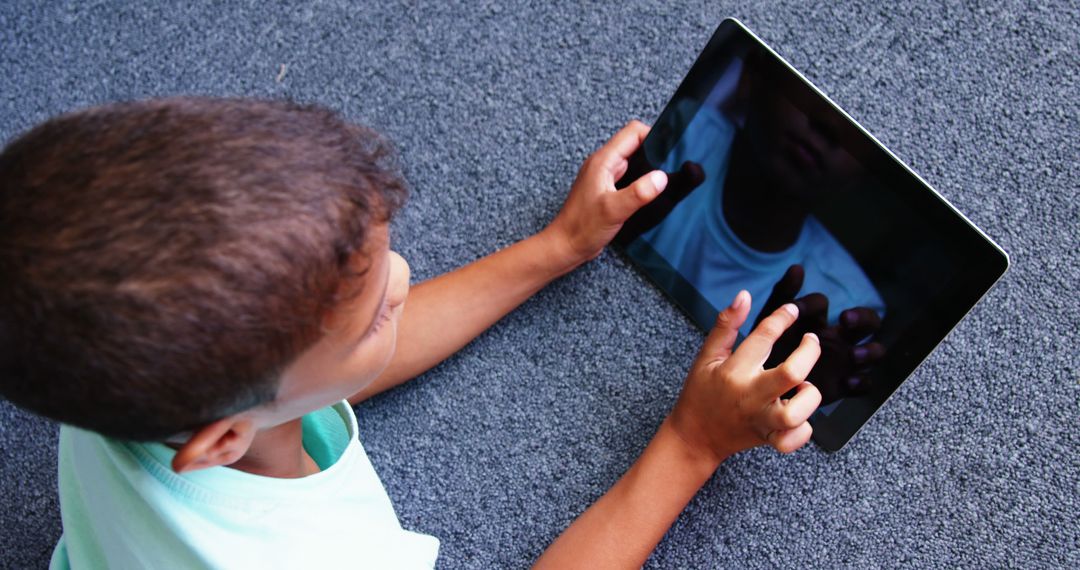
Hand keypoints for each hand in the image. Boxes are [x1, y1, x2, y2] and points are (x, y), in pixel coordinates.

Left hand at [544, 120, 667, 266]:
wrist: (566, 246)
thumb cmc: (582, 228)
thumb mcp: (613, 210)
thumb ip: (638, 192)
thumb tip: (661, 177)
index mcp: (603, 161)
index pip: (633, 132)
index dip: (654, 135)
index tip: (670, 149)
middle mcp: (603, 164)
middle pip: (635, 144)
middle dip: (655, 151)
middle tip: (671, 167)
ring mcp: (605, 177)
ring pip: (633, 161)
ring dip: (649, 167)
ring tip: (664, 180)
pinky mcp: (608, 190)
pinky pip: (629, 176)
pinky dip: (642, 180)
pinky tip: (650, 193)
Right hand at [668, 290, 822, 461]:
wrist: (695, 438)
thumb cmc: (701, 393)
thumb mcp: (707, 356)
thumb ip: (726, 325)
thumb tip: (744, 295)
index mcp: (733, 372)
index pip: (764, 337)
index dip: (782, 317)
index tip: (791, 310)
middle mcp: (749, 396)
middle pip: (792, 374)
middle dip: (809, 352)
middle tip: (811, 341)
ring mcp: (760, 420)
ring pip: (796, 413)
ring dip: (809, 396)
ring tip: (803, 387)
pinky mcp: (768, 438)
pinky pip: (794, 439)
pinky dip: (803, 429)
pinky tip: (799, 415)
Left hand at [756, 265, 885, 403]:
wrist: (762, 388)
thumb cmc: (767, 350)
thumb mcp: (768, 322)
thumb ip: (781, 296)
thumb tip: (797, 267)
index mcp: (814, 319)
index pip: (821, 303)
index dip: (812, 303)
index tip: (797, 308)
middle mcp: (835, 336)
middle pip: (867, 321)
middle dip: (863, 317)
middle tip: (846, 319)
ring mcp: (843, 361)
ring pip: (873, 351)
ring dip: (870, 350)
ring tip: (854, 354)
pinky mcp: (843, 385)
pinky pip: (864, 384)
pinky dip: (861, 382)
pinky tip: (849, 381)